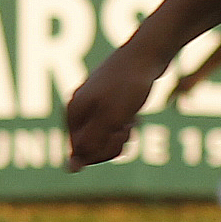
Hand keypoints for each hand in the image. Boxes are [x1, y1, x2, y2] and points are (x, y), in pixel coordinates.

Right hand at [66, 41, 166, 168]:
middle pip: (92, 147)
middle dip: (112, 144)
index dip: (103, 152)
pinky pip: (114, 128)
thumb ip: (90, 143)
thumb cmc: (129, 85)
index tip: (118, 135)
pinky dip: (126, 126)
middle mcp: (79, 109)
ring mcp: (94, 106)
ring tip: (131, 120)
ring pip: (106, 139)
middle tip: (126, 127)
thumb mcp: (111, 119)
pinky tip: (134, 117)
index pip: (80, 154)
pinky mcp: (110, 103)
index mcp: (73, 113)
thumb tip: (70, 168)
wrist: (149, 53)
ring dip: (122, 136)